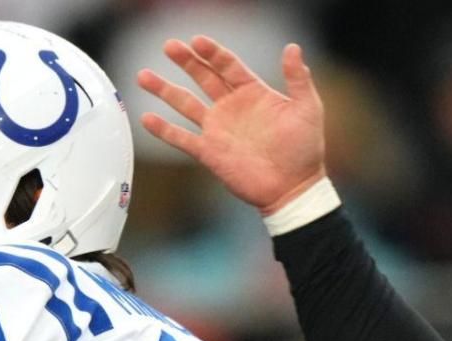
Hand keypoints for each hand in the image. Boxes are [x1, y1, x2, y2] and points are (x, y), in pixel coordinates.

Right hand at [137, 36, 326, 214]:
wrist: (294, 189)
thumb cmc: (305, 150)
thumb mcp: (308, 109)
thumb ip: (298, 78)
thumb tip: (293, 48)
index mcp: (253, 93)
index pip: (227, 65)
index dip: (212, 52)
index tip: (197, 40)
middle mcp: (232, 107)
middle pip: (202, 77)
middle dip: (185, 61)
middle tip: (169, 46)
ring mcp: (218, 129)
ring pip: (185, 103)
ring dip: (164, 89)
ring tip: (143, 75)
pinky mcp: (209, 152)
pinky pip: (181, 138)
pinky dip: (163, 129)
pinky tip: (146, 117)